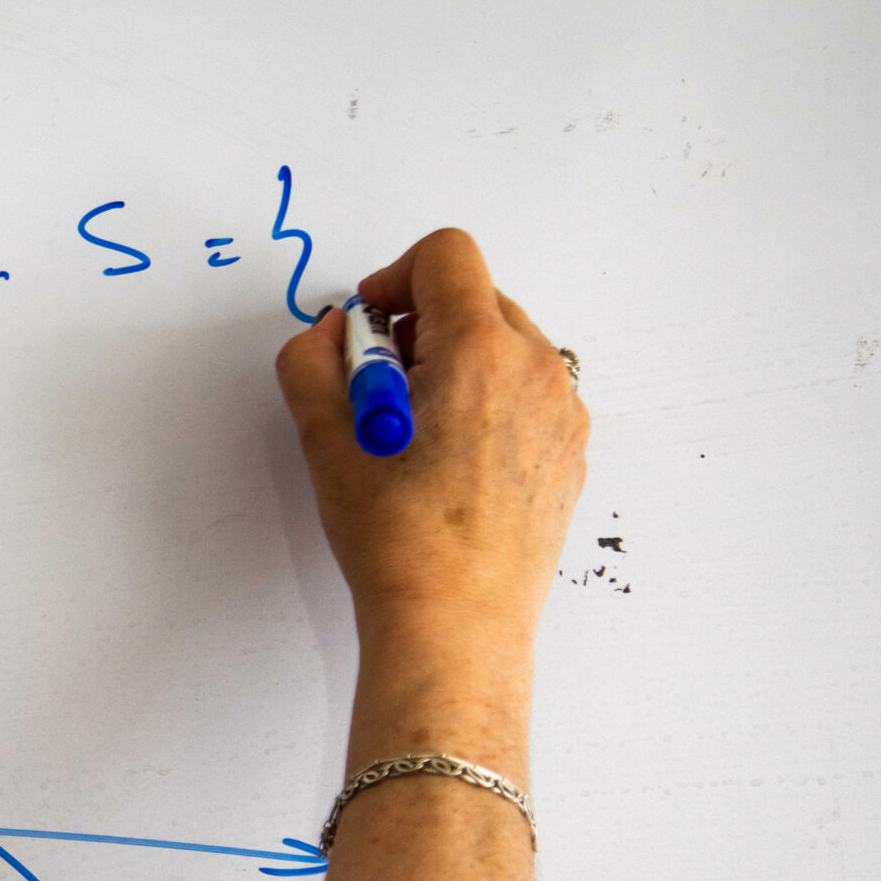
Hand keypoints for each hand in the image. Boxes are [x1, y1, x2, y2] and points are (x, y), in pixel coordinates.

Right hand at [274, 229, 587, 655]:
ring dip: (455, 366)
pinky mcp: (568, 451)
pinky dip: (486, 405)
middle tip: (380, 392)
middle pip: (477, 299)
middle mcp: (535, 370)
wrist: (454, 623)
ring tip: (416, 435)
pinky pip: (527, 395)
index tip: (369, 326)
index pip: (446, 256)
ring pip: (505, 348)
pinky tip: (449, 463)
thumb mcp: (326, 441)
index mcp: (479, 352)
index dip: (394, 278)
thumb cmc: (400, 542)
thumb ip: (311, 363)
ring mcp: (562, 412)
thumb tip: (328, 336)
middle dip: (421, 328)